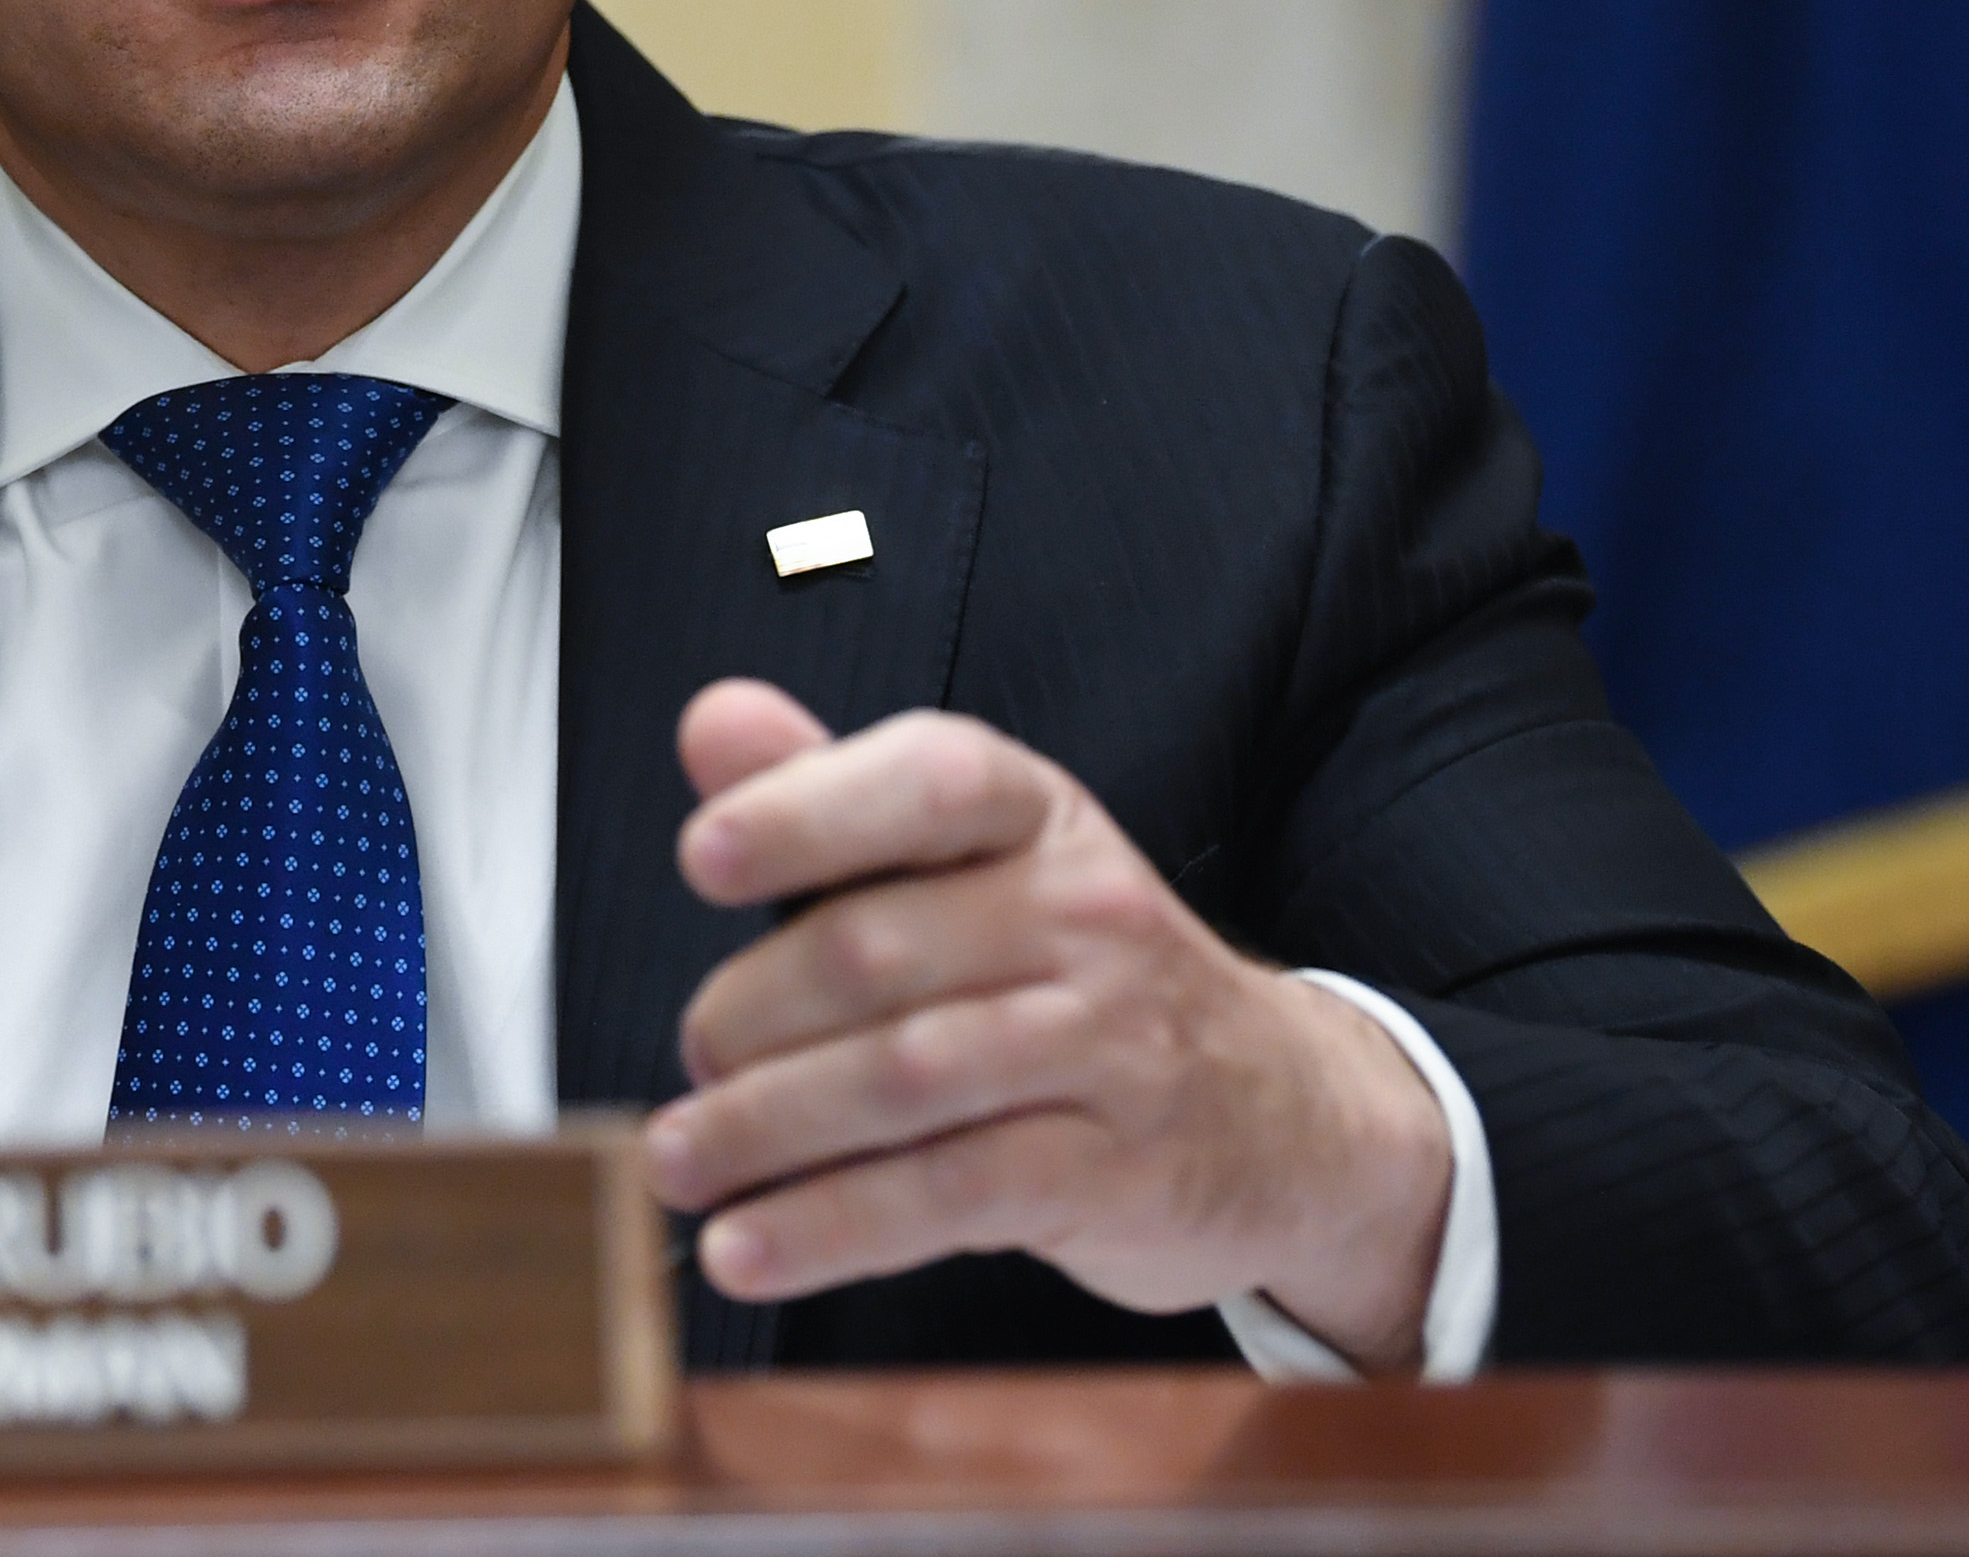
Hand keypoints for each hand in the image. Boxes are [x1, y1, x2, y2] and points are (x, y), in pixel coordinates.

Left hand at [640, 679, 1451, 1371]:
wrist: (1290, 1113)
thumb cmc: (1083, 975)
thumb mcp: (980, 863)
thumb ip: (833, 794)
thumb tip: (711, 721)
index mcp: (1037, 817)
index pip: (929, 783)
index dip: (806, 813)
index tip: (704, 855)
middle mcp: (1083, 917)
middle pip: (877, 950)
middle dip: (748, 1012)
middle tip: (692, 1057)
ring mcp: (1108, 1048)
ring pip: (902, 1079)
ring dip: (763, 1127)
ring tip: (678, 1159)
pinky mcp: (1112, 1174)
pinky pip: (947, 1195)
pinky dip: (828, 1226)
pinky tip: (748, 1246)